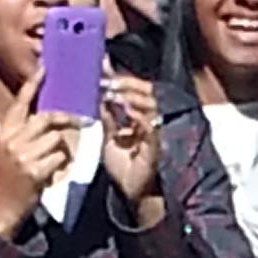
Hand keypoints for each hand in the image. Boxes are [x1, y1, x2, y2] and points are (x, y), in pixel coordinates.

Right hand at [0, 68, 81, 238]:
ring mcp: (23, 155)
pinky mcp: (35, 171)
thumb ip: (25, 133)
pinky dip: (62, 165)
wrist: (0, 208)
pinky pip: (60, 159)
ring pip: (57, 140)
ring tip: (55, 161)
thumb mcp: (9, 149)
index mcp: (5, 132)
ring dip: (63, 150)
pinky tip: (53, 174)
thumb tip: (48, 117)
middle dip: (66, 118)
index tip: (45, 68)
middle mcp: (13, 140)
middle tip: (81, 119)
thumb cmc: (9, 177)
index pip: (21, 102)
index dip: (33, 84)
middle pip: (46, 118)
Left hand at [100, 73, 164, 214]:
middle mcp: (148, 121)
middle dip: (126, 83)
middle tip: (108, 77)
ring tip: (115, 90)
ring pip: (150, 105)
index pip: (131, 92)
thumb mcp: (110, 139)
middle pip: (143, 93)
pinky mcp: (156, 145)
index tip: (103, 64)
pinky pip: (151, 126)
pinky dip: (140, 116)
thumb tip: (100, 98)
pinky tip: (128, 110)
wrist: (132, 193)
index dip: (119, 79)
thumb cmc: (124, 167)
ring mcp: (154, 132)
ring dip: (132, 96)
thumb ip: (108, 119)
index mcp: (138, 117)